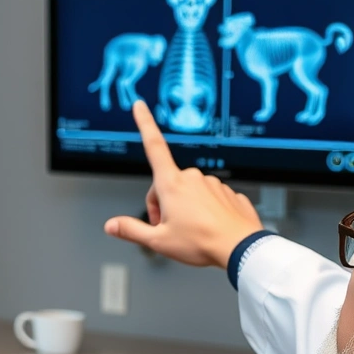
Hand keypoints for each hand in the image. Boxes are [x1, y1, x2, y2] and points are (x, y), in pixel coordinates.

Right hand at [103, 100, 263, 267]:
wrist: (241, 248)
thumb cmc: (202, 243)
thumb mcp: (159, 241)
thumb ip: (132, 231)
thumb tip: (112, 225)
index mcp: (172, 184)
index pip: (153, 146)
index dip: (144, 123)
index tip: (140, 105)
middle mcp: (192, 178)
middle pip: (166, 183)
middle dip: (162, 203)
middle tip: (168, 229)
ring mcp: (212, 184)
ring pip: (189, 192)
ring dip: (184, 208)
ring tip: (191, 231)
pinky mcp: (227, 193)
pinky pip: (209, 199)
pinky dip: (205, 212)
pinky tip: (207, 228)